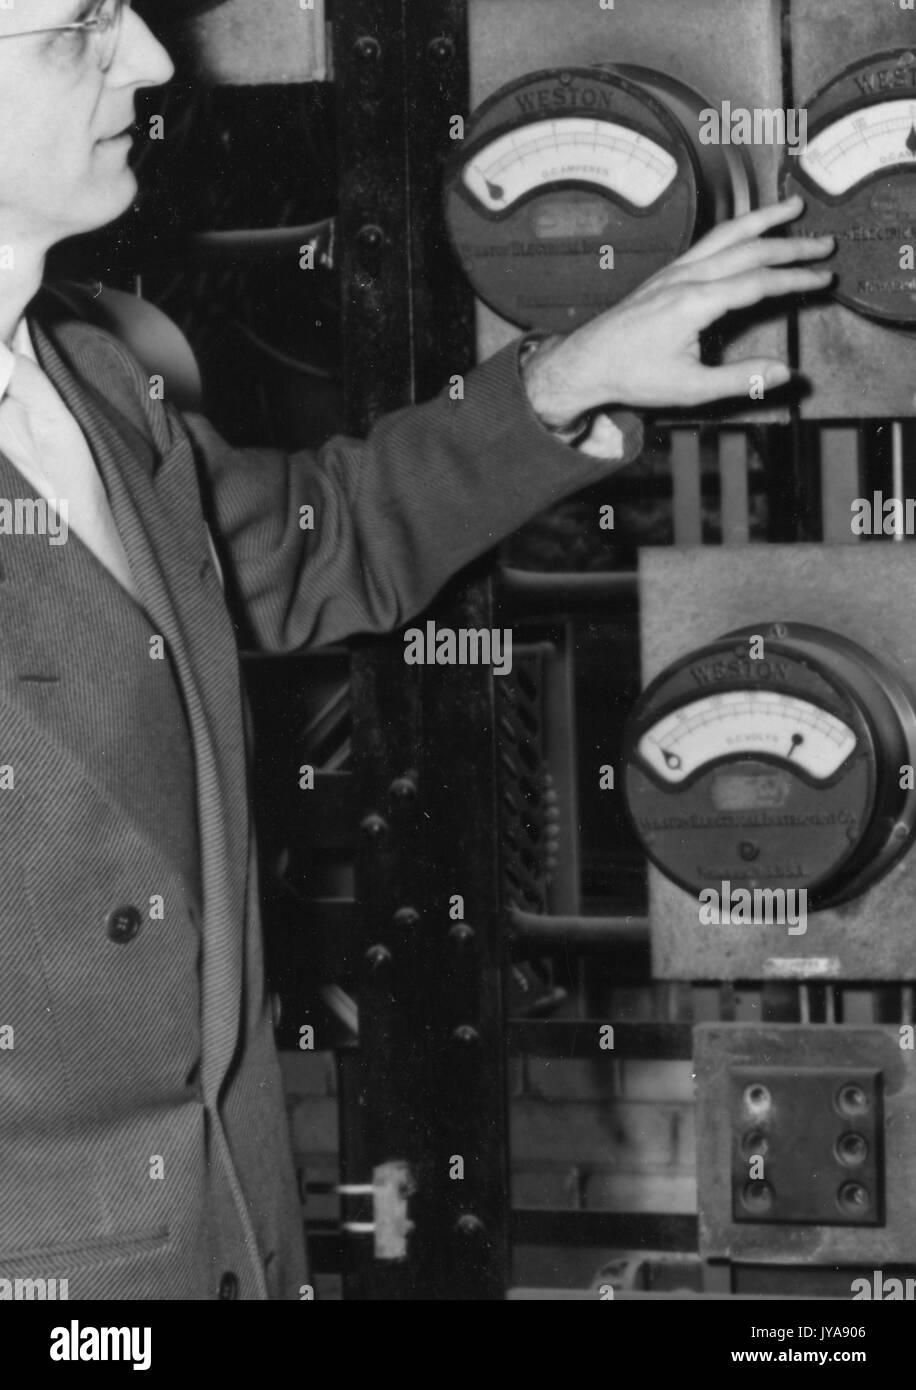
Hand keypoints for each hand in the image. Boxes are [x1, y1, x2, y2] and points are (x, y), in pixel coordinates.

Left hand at [522, 195, 834, 425]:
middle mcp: (685, 278)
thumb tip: (784, 373)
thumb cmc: (632, 376)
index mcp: (694, 303)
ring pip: (727, 235)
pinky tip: (749, 227)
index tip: (823, 279)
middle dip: (791, 247)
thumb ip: (741, 379)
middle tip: (825, 244)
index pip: (757, 283)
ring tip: (793, 209)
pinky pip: (708, 241)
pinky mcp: (666, 273)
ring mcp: (674, 271)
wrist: (587, 363)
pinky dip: (737, 228)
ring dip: (764, 220)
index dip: (795, 280)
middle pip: (749, 249)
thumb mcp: (690, 389)